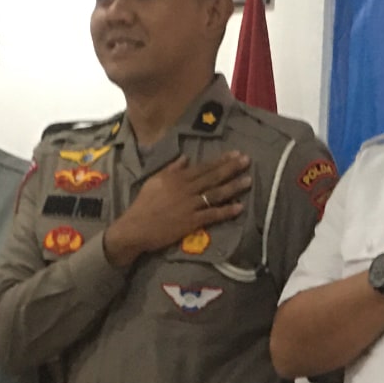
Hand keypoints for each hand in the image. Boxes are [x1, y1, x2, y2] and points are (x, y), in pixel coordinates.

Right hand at [103, 152, 251, 266]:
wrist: (135, 228)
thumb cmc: (143, 205)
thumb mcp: (154, 181)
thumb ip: (171, 169)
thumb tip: (185, 158)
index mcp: (177, 178)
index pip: (203, 167)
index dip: (221, 160)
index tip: (235, 154)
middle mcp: (185, 189)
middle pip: (212, 177)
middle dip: (231, 168)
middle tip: (247, 161)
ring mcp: (189, 205)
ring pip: (215, 194)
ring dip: (233, 187)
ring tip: (248, 180)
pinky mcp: (191, 221)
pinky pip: (212, 215)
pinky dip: (226, 211)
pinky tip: (239, 207)